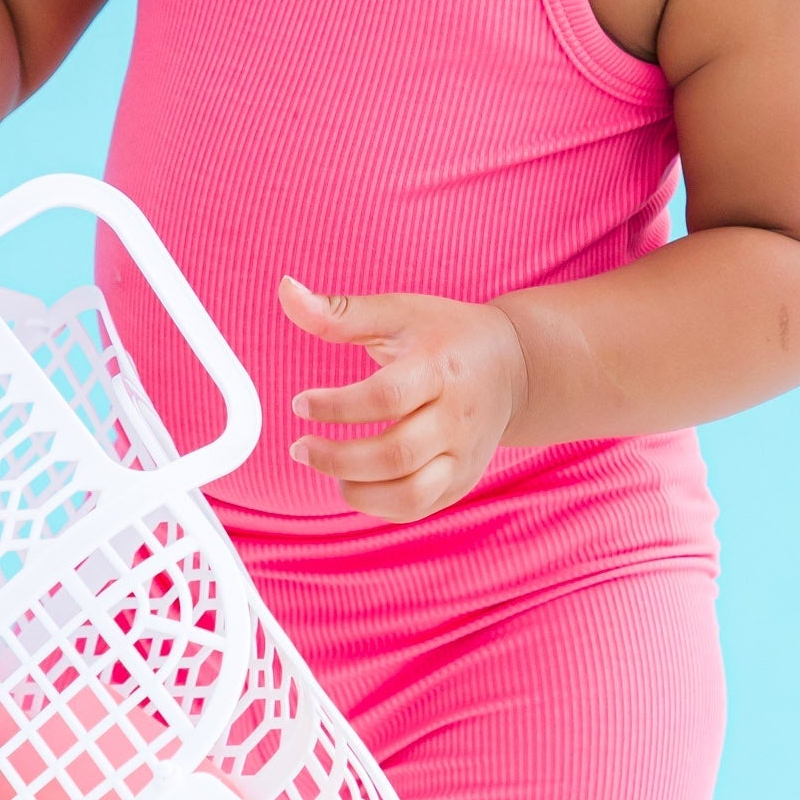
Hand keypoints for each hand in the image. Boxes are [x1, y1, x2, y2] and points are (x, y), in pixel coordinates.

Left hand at [279, 277, 529, 520]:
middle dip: (337, 458)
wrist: (513, 366)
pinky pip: (417, 509)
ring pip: (410, 495)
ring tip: (328, 470)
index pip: (386, 397)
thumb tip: (286, 290)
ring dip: (357, 491)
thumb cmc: (446, 335)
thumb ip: (339, 311)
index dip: (336, 406)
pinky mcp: (461, 481)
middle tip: (301, 447)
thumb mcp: (398, 312)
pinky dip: (377, 505)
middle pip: (396, 454)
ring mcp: (463, 456)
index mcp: (440, 370)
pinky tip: (355, 482)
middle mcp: (458, 419)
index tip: (301, 403)